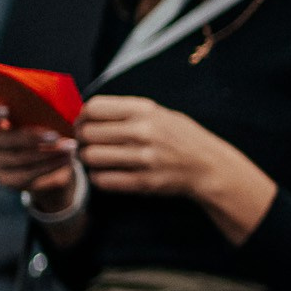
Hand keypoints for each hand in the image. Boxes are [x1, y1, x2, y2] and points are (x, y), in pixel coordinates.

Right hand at [0, 98, 79, 205]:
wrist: (46, 158)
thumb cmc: (42, 128)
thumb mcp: (40, 118)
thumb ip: (41, 112)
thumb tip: (60, 109)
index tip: (6, 110)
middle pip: (2, 140)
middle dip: (30, 138)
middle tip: (55, 136)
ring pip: (18, 159)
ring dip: (47, 154)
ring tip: (68, 148)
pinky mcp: (5, 179)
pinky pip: (26, 174)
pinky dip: (48, 167)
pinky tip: (65, 160)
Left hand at [77, 94, 276, 243]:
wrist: (209, 167)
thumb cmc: (183, 138)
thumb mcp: (160, 113)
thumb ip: (127, 112)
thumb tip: (88, 114)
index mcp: (145, 110)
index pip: (94, 107)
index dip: (81, 116)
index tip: (83, 123)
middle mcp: (142, 132)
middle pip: (88, 133)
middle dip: (81, 139)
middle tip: (86, 143)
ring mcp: (143, 158)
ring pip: (91, 157)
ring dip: (88, 159)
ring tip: (96, 159)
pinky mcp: (143, 182)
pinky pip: (103, 180)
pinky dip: (99, 177)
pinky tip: (107, 173)